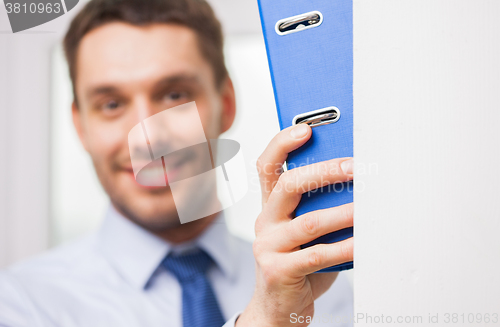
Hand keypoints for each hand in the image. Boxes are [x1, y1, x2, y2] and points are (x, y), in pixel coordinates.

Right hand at [236, 123, 353, 326]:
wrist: (279, 305)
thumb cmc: (299, 261)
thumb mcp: (304, 229)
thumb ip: (319, 206)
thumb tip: (357, 181)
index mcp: (271, 206)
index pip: (267, 165)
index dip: (282, 144)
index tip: (306, 128)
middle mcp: (265, 221)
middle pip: (287, 185)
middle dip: (323, 172)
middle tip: (354, 167)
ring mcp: (268, 246)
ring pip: (308, 222)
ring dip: (343, 213)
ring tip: (367, 208)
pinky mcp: (278, 270)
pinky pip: (317, 255)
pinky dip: (344, 248)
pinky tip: (363, 243)